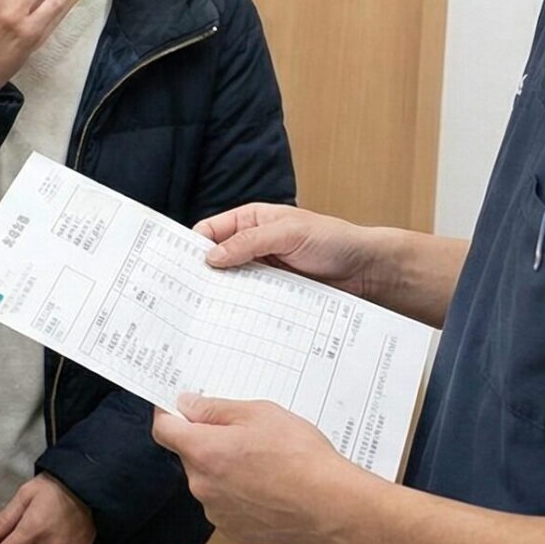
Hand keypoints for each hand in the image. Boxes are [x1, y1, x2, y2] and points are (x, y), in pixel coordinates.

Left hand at [151, 394, 377, 543]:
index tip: (179, 406)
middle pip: (190, 455)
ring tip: (265, 463)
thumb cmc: (301, 457)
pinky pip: (226, 505)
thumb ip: (215, 409)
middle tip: (245, 434)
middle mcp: (203, 486)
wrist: (334, 506)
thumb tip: (186, 404)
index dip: (169, 413)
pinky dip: (240, 495)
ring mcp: (217, 513)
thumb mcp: (260, 414)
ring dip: (225, 470)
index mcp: (204, 452)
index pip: (163, 429)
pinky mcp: (235, 532)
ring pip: (209, 481)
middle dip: (208, 442)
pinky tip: (269, 488)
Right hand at [193, 202, 386, 296]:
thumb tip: (212, 257)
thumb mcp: (290, 233)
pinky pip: (251, 303)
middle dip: (203, 276)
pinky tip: (232, 322)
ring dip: (222, 296)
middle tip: (186, 296)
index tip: (177, 267)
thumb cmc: (334, 240)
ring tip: (205, 313)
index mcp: (250, 221)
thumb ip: (250, 242)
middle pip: (216, 261)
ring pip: (231, 284)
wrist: (367, 271)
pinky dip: (241, 310)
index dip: (192, 247)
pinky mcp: (274, 295)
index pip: (210, 231)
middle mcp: (252, 246)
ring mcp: (263, 272)